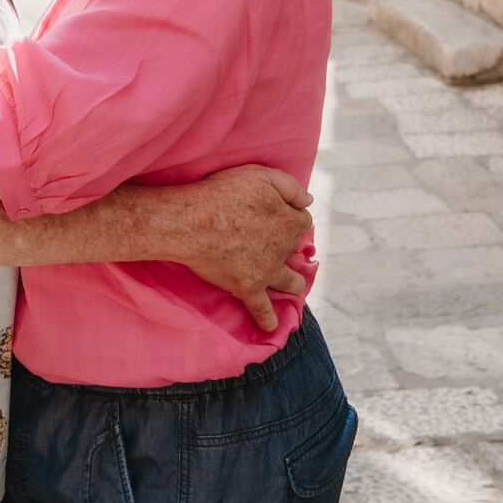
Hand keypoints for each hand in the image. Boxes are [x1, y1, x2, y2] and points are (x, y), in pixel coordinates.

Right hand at [174, 165, 314, 330]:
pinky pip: (262, 309)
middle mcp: (283, 249)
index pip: (302, 222)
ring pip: (289, 282)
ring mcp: (267, 272)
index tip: (283, 217)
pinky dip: (267, 319)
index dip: (293, 217)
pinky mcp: (248, 288)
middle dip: (292, 249)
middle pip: (295, 251)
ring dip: (293, 284)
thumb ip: (290, 187)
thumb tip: (309, 201)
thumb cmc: (224, 193)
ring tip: (294, 287)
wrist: (193, 222)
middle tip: (282, 248)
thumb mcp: (261, 176)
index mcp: (288, 221)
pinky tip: (270, 327)